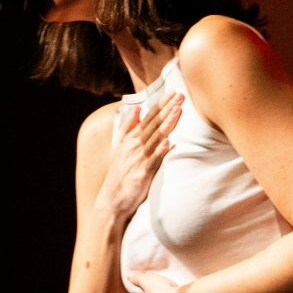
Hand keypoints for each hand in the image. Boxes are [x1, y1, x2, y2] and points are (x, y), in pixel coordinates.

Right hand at [97, 92, 183, 217]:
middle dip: (167, 109)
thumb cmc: (119, 173)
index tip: (172, 93)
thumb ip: (128, 127)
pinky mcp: (142, 174)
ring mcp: (138, 159)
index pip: (148, 118)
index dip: (161, 105)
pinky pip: (153, 161)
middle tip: (180, 96)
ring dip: (167, 124)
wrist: (112, 199)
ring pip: (155, 138)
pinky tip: (169, 143)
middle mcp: (134, 146)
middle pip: (153, 124)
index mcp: (131, 139)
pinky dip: (160, 151)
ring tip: (178, 111)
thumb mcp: (120, 146)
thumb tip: (136, 109)